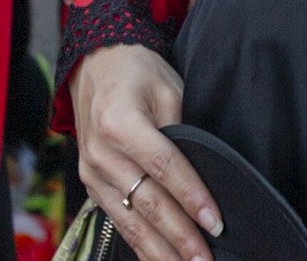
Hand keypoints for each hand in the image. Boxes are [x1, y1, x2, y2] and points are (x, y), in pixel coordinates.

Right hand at [72, 42, 221, 260]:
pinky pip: (118, 221)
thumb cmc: (137, 72)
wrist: (94, 65)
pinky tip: (161, 260)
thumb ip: (183, 128)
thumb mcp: (167, 87)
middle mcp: (100, 152)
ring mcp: (91, 172)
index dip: (191, 196)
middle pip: (146, 201)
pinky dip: (140, 244)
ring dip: (160, 250)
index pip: (163, 167)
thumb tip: (206, 172)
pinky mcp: (91, 185)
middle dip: (179, 235)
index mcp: (120, 121)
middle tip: (205, 258)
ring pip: (130, 220)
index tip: (215, 221)